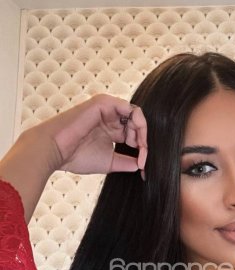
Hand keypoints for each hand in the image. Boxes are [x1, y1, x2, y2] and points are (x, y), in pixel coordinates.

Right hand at [29, 94, 147, 177]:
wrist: (56, 151)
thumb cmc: (77, 156)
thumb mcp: (110, 162)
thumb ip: (126, 162)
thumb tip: (141, 166)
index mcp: (110, 129)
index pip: (134, 134)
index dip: (142, 149)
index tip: (143, 165)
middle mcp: (110, 117)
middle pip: (138, 125)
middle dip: (143, 142)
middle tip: (142, 157)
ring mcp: (108, 109)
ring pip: (137, 116)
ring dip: (142, 134)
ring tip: (138, 148)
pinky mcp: (105, 103)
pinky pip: (131, 109)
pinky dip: (139, 125)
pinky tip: (135, 140)